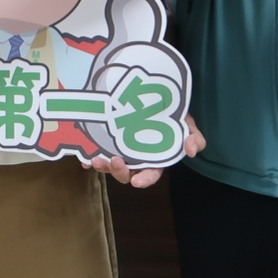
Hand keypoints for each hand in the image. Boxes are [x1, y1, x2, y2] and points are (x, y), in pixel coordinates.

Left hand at [84, 114, 205, 188]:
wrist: (154, 95)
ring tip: (95, 159)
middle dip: (119, 172)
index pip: (151, 174)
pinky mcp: (108, 140)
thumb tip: (192, 150)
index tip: (136, 182)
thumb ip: (193, 137)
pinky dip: (90, 158)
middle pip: (127, 172)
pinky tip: (84, 159)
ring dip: (102, 166)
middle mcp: (136, 157)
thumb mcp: (187, 124)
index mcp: (155, 159)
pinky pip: (97, 151)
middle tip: (114, 161)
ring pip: (110, 165)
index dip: (144, 179)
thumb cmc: (172, 114)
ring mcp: (121, 149)